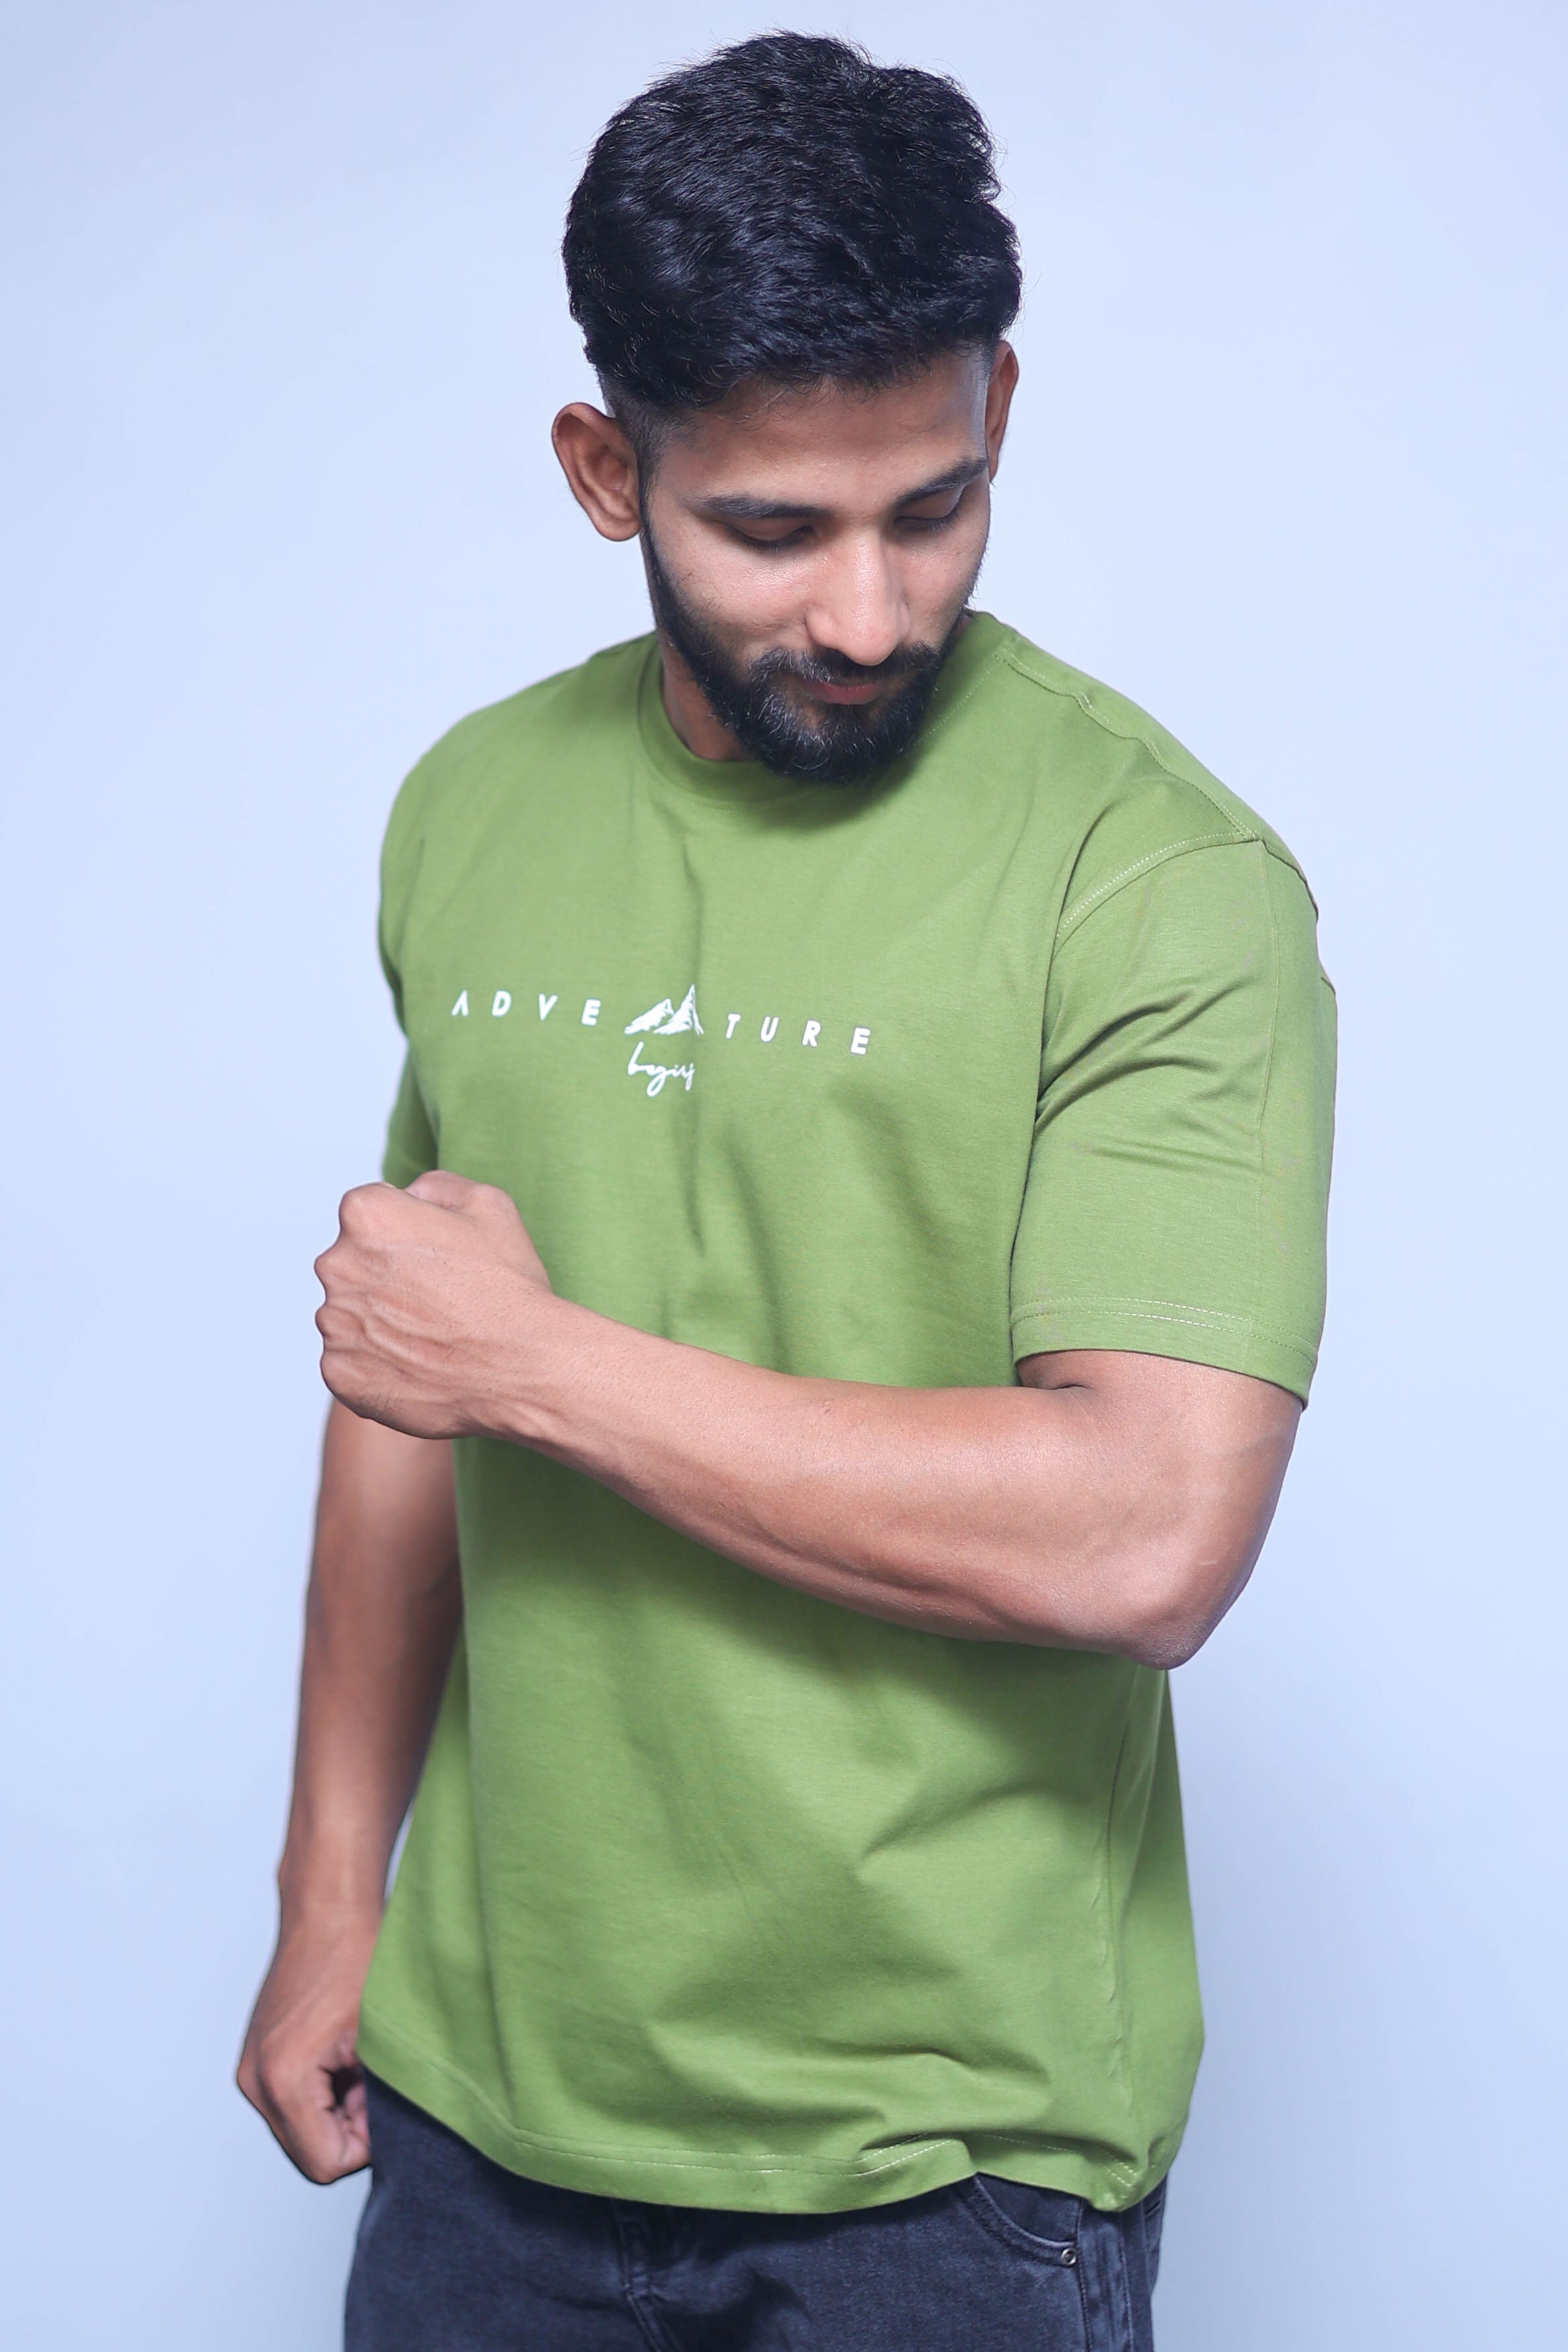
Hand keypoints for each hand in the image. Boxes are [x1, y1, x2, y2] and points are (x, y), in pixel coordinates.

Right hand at [237, 1905, 381, 2183]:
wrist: (329, 1908)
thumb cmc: (358, 1957)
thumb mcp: (382, 2040)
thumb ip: (380, 2105)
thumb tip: (383, 2143)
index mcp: (283, 2081)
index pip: (327, 2165)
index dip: (365, 2141)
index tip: (377, 2094)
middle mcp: (256, 2082)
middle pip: (311, 2153)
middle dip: (349, 2125)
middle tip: (368, 2072)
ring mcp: (252, 2071)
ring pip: (304, 2129)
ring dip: (337, 2106)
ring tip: (355, 2056)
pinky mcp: (258, 2059)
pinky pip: (294, 2103)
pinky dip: (323, 2089)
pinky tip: (340, 2051)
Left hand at [315, 1172, 555, 1437]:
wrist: (521, 1370)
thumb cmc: (508, 1288)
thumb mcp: (490, 1206)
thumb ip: (439, 1187)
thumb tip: (413, 1194)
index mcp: (366, 1214)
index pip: (368, 1214)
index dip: (406, 1234)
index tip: (436, 1258)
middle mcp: (336, 1265)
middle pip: (353, 1264)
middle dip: (386, 1276)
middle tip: (437, 1299)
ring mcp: (333, 1323)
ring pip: (349, 1314)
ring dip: (379, 1321)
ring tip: (431, 1336)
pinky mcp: (338, 1372)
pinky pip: (349, 1360)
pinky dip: (376, 1364)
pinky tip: (418, 1365)